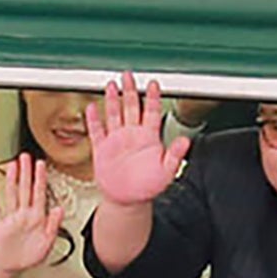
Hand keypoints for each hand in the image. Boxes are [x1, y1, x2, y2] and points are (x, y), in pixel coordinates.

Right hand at [0, 155, 65, 276]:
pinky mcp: (0, 225)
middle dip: (26, 173)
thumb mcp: (48, 242)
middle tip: (25, 157)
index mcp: (37, 218)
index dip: (40, 179)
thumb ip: (54, 225)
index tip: (41, 165)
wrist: (14, 266)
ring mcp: (12, 218)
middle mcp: (24, 214)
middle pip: (25, 189)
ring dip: (12, 180)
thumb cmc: (31, 255)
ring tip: (12, 166)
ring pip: (11, 195)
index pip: (39, 193)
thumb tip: (59, 209)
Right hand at [84, 73, 190, 208]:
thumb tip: (185, 141)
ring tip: (111, 85)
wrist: (127, 202)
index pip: (152, 112)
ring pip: (114, 114)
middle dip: (130, 90)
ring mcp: (117, 141)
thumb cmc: (147, 188)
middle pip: (131, 107)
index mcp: (149, 138)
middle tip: (128, 75)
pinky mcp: (102, 150)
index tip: (152, 83)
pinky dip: (94, 120)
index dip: (152, 97)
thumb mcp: (166, 172)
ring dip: (112, 100)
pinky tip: (91, 108)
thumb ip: (175, 155)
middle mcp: (132, 135)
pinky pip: (97, 131)